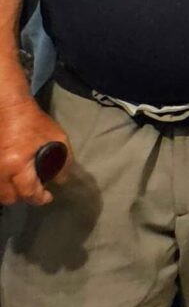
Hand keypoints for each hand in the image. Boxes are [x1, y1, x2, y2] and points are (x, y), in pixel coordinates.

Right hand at [0, 92, 67, 206]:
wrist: (7, 107)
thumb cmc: (32, 121)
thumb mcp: (57, 138)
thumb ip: (64, 160)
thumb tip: (62, 179)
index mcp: (16, 164)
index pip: (27, 192)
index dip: (40, 198)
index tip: (48, 197)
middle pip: (9, 198)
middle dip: (24, 197)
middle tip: (35, 190)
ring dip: (10, 193)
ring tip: (22, 186)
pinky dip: (2, 185)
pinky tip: (10, 179)